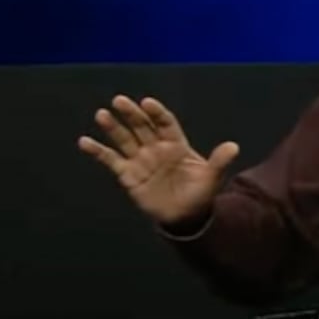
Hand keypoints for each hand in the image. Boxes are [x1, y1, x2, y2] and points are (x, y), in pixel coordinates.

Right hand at [77, 95, 238, 223]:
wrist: (184, 217)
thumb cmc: (199, 194)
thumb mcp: (210, 178)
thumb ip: (218, 161)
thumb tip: (233, 146)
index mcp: (176, 145)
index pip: (165, 123)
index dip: (157, 113)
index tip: (148, 103)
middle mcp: (156, 148)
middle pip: (142, 126)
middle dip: (132, 114)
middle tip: (120, 101)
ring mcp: (140, 160)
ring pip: (125, 139)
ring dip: (113, 127)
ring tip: (102, 114)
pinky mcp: (127, 174)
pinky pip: (110, 160)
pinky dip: (98, 151)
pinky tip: (84, 141)